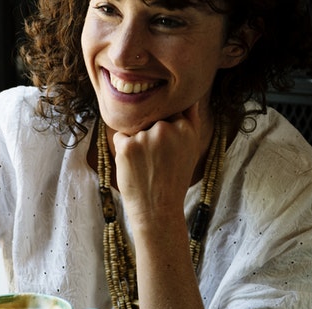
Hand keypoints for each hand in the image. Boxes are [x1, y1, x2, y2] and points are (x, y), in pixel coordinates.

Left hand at [112, 103, 207, 227]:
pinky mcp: (127, 146)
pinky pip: (120, 137)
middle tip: (156, 160)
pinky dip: (123, 150)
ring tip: (146, 165)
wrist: (157, 209)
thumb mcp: (191, 148)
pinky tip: (134, 166)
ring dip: (136, 142)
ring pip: (134, 128)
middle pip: (150, 118)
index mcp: (186, 127)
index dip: (164, 127)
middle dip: (149, 134)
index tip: (166, 147)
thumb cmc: (173, 179)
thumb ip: (190, 120)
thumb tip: (187, 96)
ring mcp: (146, 136)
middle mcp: (167, 128)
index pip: (169, 111)